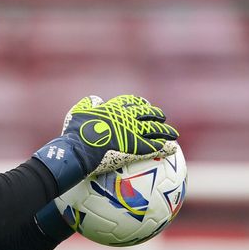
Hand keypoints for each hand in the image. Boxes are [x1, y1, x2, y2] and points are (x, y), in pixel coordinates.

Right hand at [33, 94, 178, 190]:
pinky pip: (155, 146)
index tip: (144, 104)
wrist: (79, 150)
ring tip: (173, 133)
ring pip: (155, 129)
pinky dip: (165, 146)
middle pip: (147, 114)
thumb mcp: (78, 112)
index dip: (139, 103)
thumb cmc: (75, 133)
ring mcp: (133, 132)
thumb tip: (96, 99)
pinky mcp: (136, 147)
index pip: (131, 102)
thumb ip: (88, 104)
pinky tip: (173, 148)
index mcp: (114, 108)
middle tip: (161, 118)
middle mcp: (127, 117)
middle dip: (156, 115)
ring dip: (166, 131)